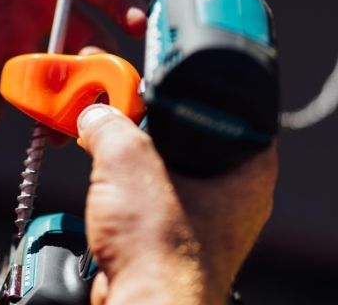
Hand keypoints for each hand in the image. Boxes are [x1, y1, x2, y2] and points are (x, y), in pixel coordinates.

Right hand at [77, 105, 277, 304]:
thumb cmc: (160, 249)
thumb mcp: (126, 162)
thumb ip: (108, 125)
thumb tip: (95, 115)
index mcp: (246, 165)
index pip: (213, 108)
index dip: (176, 94)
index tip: (146, 92)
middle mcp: (233, 189)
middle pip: (185, 135)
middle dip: (146, 128)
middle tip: (122, 120)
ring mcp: (208, 211)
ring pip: (166, 165)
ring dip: (134, 159)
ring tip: (113, 158)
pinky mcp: (181, 228)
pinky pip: (156, 191)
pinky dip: (133, 185)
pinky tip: (114, 187)